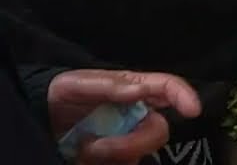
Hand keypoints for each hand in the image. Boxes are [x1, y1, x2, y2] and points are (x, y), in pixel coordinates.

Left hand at [48, 70, 200, 164]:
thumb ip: (108, 85)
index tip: (192, 111)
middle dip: (132, 144)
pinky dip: (107, 164)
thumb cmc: (61, 94)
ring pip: (140, 153)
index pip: (168, 87)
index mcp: (134, 89)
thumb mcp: (76, 84)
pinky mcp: (117, 158)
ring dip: (112, 157)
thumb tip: (140, 90)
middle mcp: (137, 114)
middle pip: (157, 130)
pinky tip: (85, 158)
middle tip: (98, 149)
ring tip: (83, 150)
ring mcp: (128, 137)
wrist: (41, 120)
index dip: (184, 95)